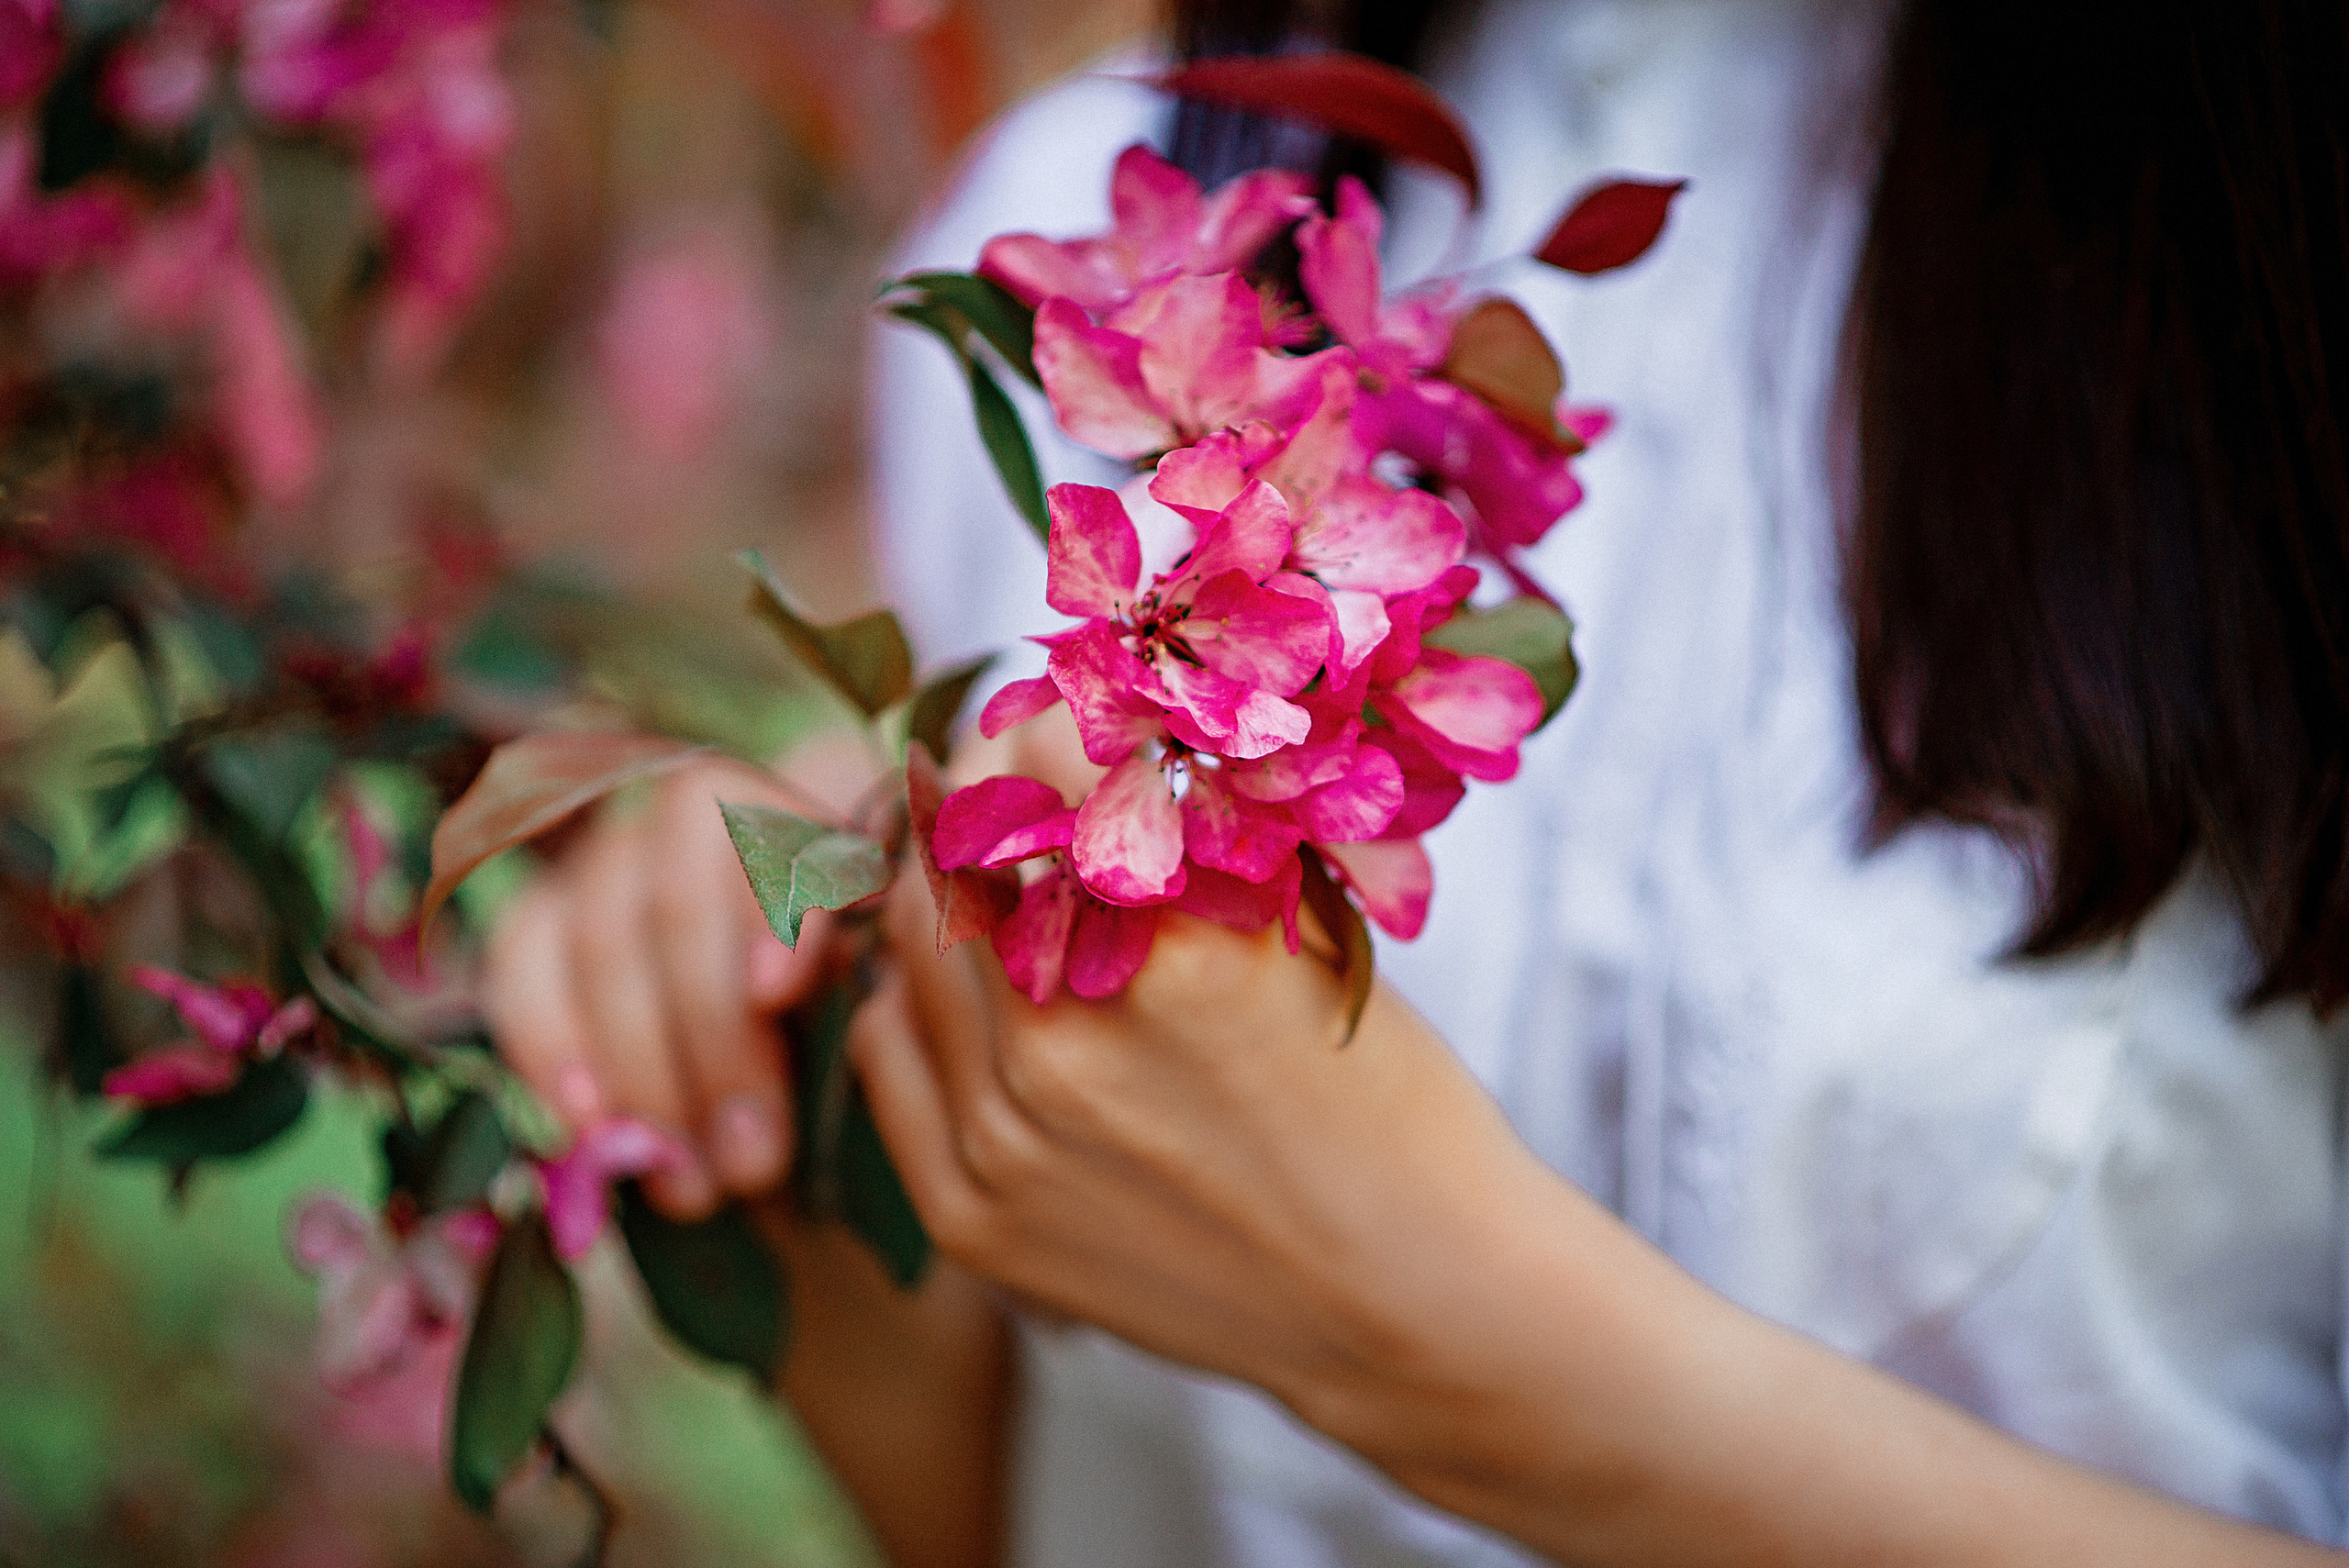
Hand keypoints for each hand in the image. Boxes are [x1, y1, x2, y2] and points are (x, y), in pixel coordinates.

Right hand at [484, 747, 860, 1214]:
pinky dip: (550, 1047)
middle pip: (685, 899)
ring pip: (603, 937)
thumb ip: (871, 979)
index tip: (778, 995)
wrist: (785, 1031)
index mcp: (822, 804)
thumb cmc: (855, 1005)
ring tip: (693, 1184)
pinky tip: (587, 1128)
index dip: (778, 906)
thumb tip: (807, 1005)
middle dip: (715, 1042)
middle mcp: (707, 808)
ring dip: (645, 1074)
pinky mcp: (542, 913)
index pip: (793, 829)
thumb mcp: (886, 987)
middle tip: (754, 1162)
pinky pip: (522, 962)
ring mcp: (615, 853)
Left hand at [846, 827, 2344, 1567]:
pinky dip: (927, 1030)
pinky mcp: (1006, 1239)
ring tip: (978, 860)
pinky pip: (908, 1099)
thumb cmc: (1441, 1123)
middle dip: (952, 799)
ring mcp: (1013, 1163)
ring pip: (898, 988)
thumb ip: (1232, 829)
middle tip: (979, 747)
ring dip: (928, 914)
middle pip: (925, 873)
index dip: (994, 707)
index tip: (1006, 672)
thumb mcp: (1351, 940)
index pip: (999, 773)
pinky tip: (980, 994)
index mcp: (1160, 962)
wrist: (1465, 1341)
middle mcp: (1058, 1061)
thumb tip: (1139, 700)